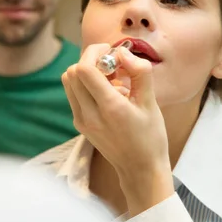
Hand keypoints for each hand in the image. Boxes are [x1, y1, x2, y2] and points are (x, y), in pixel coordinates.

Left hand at [63, 44, 172, 215]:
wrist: (139, 169)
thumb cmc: (150, 136)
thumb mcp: (152, 103)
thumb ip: (140, 73)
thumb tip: (123, 53)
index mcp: (109, 108)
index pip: (84, 69)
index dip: (95, 52)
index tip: (112, 52)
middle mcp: (89, 114)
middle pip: (72, 72)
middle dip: (91, 60)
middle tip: (112, 65)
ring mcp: (80, 120)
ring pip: (69, 81)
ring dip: (86, 72)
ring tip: (110, 79)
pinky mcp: (78, 123)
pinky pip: (73, 94)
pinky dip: (85, 85)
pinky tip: (106, 93)